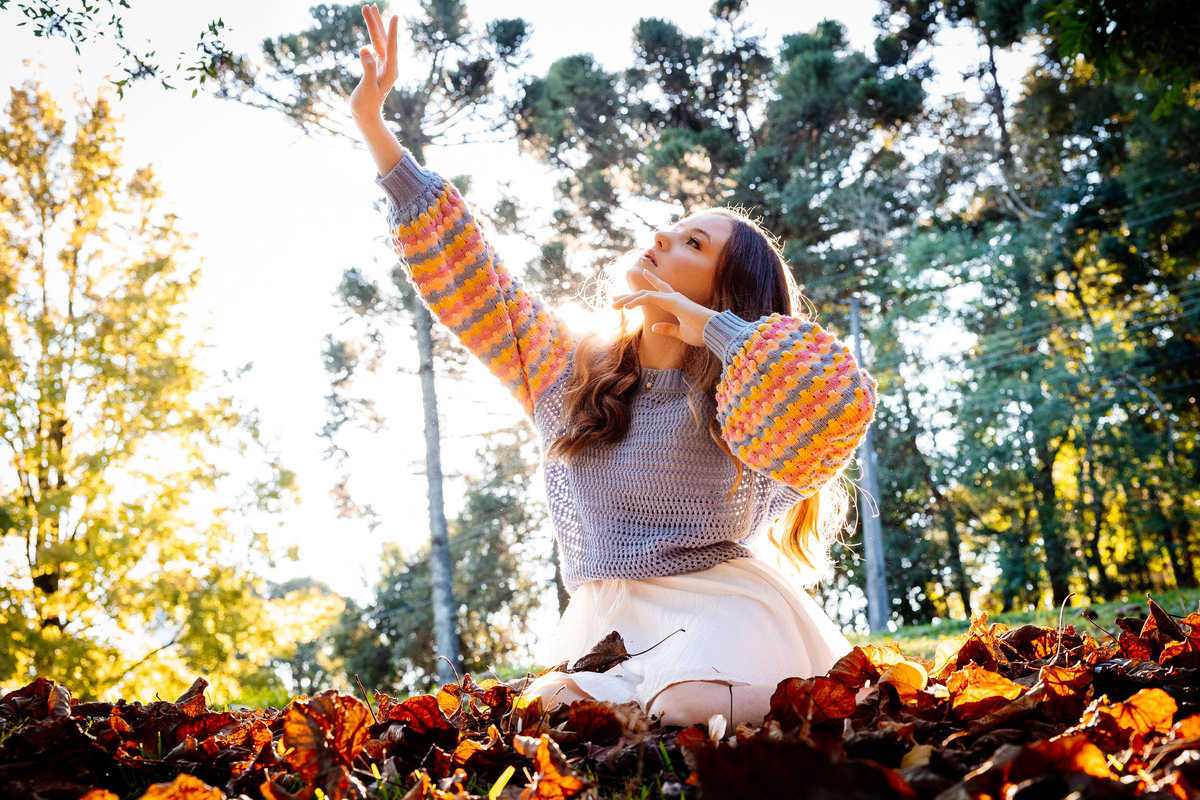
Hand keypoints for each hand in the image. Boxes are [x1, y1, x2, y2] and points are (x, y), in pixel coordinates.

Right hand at [350, 4, 398, 122]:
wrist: (366, 116)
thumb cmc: (366, 105)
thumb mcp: (366, 88)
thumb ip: (367, 69)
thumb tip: (364, 50)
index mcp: (390, 70)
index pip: (391, 47)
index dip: (392, 31)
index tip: (394, 16)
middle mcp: (390, 66)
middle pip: (383, 40)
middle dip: (377, 22)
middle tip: (370, 5)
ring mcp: (384, 65)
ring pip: (379, 41)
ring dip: (374, 25)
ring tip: (370, 8)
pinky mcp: (377, 66)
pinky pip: (375, 46)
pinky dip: (372, 35)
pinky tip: (371, 28)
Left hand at [611, 269, 717, 347]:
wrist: (715, 332)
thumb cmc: (703, 333)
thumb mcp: (681, 333)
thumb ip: (667, 329)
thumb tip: (653, 326)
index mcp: (676, 303)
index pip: (661, 289)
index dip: (651, 281)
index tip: (643, 271)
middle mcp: (673, 297)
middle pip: (646, 292)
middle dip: (629, 296)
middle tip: (613, 300)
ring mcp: (672, 298)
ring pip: (644, 294)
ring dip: (628, 300)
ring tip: (613, 305)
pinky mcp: (672, 302)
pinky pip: (649, 298)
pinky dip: (636, 301)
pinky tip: (626, 307)